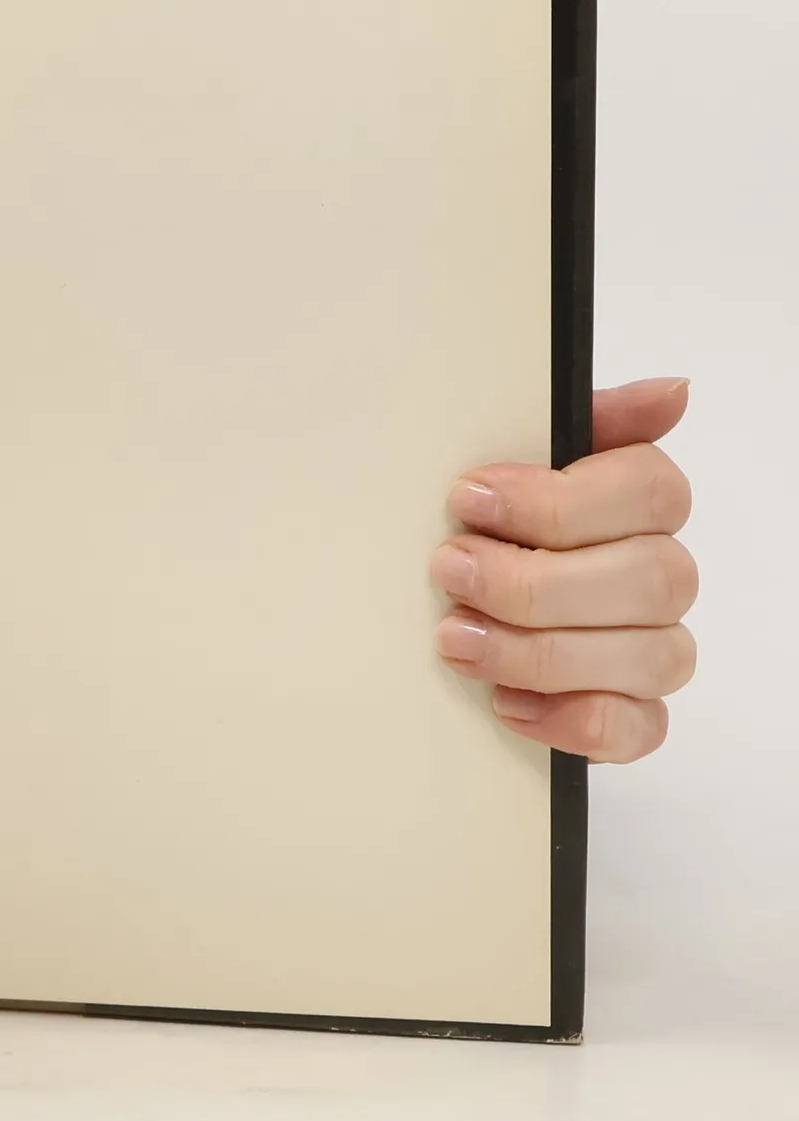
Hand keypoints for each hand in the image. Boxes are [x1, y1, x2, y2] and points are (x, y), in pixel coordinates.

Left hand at [430, 377, 695, 763]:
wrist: (448, 604)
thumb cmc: (487, 526)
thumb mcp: (511, 458)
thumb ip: (578, 421)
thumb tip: (672, 392)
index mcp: (638, 505)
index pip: (649, 492)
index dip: (556, 500)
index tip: (467, 499)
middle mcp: (659, 575)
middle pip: (647, 578)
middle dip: (533, 581)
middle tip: (448, 572)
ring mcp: (651, 648)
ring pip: (646, 656)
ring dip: (538, 650)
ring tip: (455, 638)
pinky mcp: (632, 714)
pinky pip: (637, 728)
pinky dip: (571, 720)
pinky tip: (506, 702)